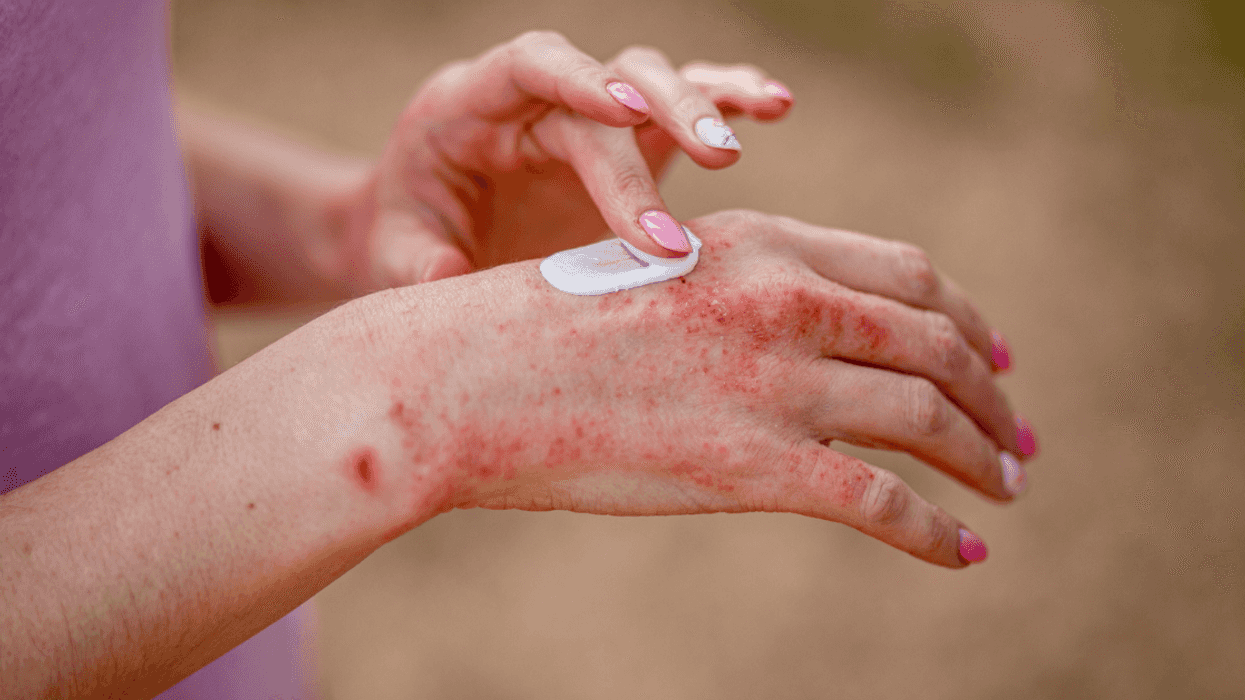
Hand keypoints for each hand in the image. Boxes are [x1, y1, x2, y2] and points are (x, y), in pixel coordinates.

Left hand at [342, 31, 793, 290]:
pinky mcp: (626, 140)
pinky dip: (725, 99)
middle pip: (609, 78)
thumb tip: (454, 281)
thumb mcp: (394, 255)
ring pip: (654, 82)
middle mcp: (535, 97)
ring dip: (706, 99)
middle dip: (664, 115)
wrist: (427, 234)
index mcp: (469, 104)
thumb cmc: (409, 237)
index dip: (576, 78)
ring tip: (762, 115)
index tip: (623, 115)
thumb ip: (417, 266)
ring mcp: (586, 114)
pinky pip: (678, 106)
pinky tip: (771, 106)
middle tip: (720, 160)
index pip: (529, 66)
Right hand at [372, 210, 1034, 567]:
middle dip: (992, 390)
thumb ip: (734, 293)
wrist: (464, 378)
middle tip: (1017, 430)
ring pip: (926, 415)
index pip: (904, 274)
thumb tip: (793, 337)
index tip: (992, 351)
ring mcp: (772, 382)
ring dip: (983, 455)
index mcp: (760, 245)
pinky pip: (881, 502)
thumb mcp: (657, 279)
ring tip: (1008, 485)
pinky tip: (961, 552)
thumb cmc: (539, 329)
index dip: (964, 316)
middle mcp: (783, 301)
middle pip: (935, 340)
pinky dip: (935, 531)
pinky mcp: (754, 467)